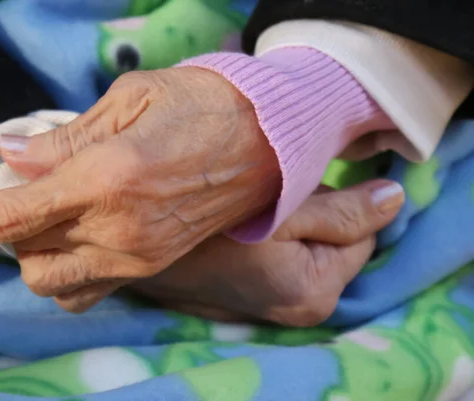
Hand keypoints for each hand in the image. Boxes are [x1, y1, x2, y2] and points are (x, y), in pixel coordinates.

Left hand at [0, 67, 280, 310]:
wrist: (268, 141)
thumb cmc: (203, 106)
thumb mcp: (130, 101)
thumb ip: (65, 139)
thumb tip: (14, 158)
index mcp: (108, 176)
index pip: (14, 215)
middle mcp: (120, 227)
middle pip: (27, 251)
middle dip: (4, 228)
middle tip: (18, 193)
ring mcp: (139, 255)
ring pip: (53, 280)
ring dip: (34, 254)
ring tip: (48, 220)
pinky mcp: (154, 266)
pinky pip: (90, 290)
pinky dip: (67, 275)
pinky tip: (74, 244)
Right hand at [130, 180, 404, 326]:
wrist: (125, 236)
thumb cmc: (204, 219)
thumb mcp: (280, 206)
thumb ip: (344, 208)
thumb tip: (395, 201)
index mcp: (313, 290)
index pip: (363, 234)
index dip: (346, 197)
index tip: (312, 174)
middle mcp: (294, 309)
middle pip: (333, 245)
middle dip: (318, 211)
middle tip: (279, 184)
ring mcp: (265, 306)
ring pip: (304, 250)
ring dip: (291, 222)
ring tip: (257, 198)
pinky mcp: (241, 297)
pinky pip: (276, 261)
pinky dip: (269, 238)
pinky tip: (242, 221)